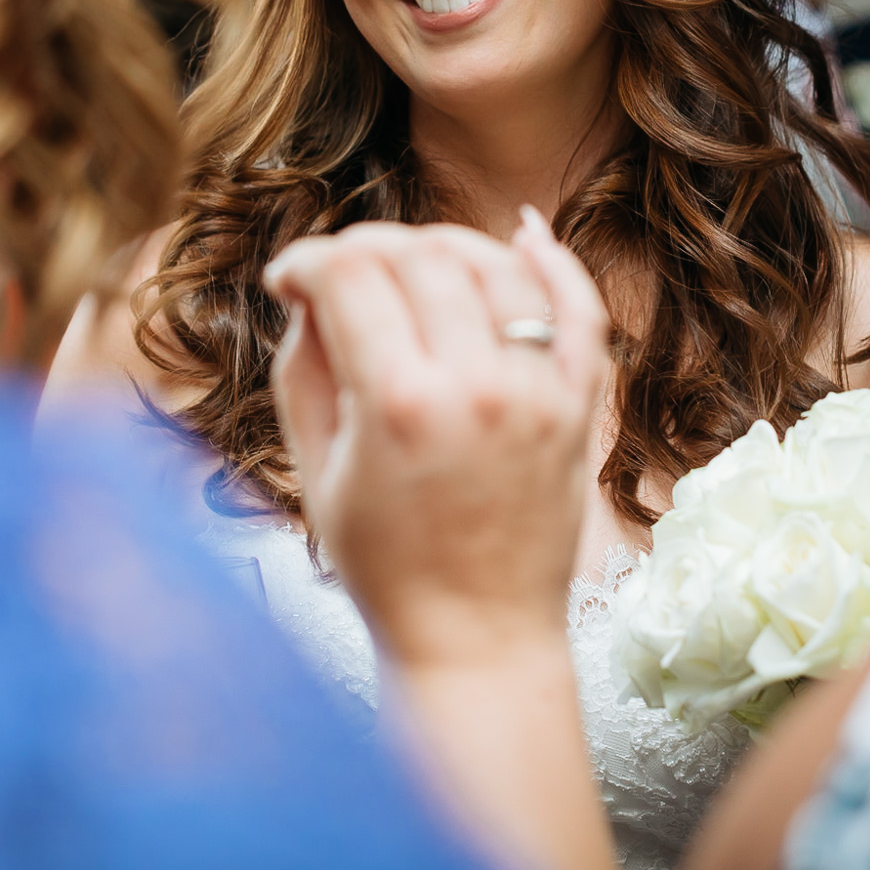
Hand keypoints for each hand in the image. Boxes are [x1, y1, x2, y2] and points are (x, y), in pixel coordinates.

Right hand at [264, 208, 608, 670]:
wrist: (476, 636)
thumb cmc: (383, 563)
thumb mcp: (314, 468)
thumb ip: (303, 365)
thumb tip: (309, 287)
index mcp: (399, 406)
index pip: (349, 273)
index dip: (308, 258)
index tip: (289, 278)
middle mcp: (477, 387)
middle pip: (419, 254)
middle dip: (366, 245)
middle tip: (340, 272)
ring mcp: (539, 393)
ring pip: (496, 264)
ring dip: (445, 245)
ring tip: (410, 266)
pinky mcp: (579, 407)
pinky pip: (580, 308)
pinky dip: (554, 261)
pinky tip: (520, 233)